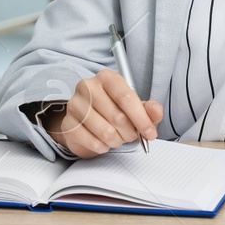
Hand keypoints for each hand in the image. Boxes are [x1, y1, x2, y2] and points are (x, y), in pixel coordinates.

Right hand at [43, 69, 163, 157]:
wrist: (84, 122)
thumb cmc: (111, 110)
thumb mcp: (134, 106)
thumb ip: (148, 108)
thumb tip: (156, 112)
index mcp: (107, 77)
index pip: (126, 97)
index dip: (141, 118)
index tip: (150, 133)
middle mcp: (88, 87)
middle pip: (118, 117)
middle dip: (130, 133)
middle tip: (132, 135)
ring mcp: (75, 105)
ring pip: (106, 132)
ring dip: (117, 141)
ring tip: (117, 138)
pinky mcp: (68, 124)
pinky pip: (93, 142)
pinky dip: (103, 147)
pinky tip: (103, 141)